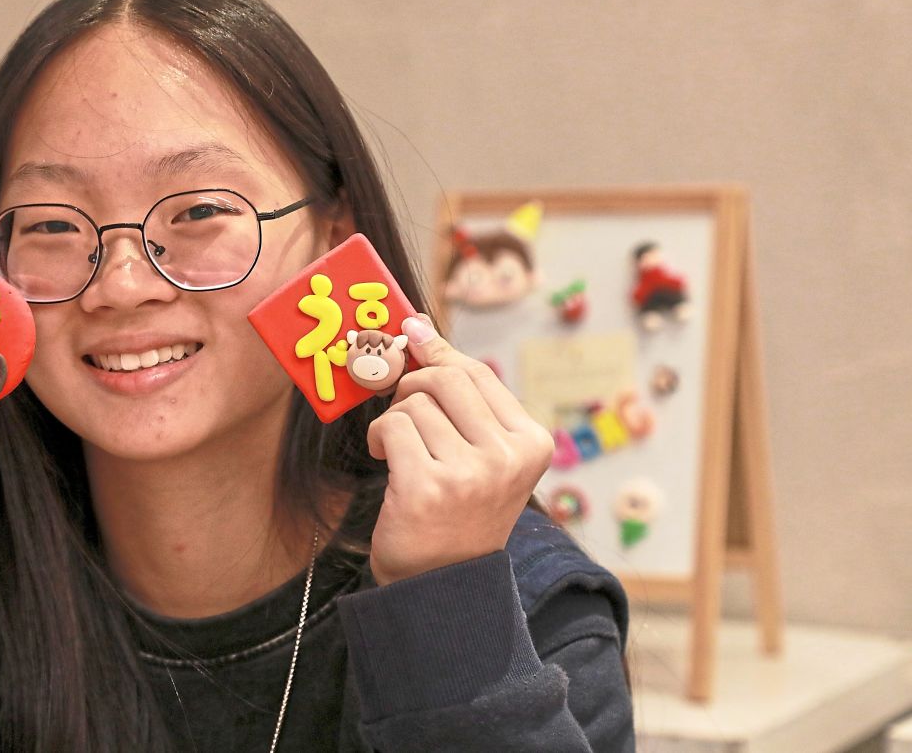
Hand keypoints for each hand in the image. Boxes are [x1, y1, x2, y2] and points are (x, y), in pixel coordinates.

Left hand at [366, 314, 553, 584]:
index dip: (438, 354)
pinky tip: (386, 460)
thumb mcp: (480, 455)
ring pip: (414, 403)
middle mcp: (508, 457)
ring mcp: (470, 473)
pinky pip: (393, 427)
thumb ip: (461, 398)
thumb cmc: (457, 513)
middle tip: (401, 410)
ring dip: (393, 420)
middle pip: (445, 379)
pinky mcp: (429, 488)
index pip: (477, 373)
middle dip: (411, 385)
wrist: (443, 586)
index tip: (413, 340)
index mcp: (532, 443)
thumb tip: (420, 325)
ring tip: (399, 451)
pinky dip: (380, 437)